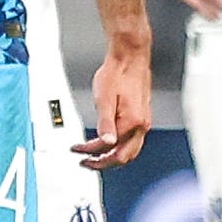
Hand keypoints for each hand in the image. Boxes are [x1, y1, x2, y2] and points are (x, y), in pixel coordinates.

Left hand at [77, 43, 151, 169]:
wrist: (130, 57)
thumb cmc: (117, 73)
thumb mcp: (104, 98)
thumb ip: (104, 123)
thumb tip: (105, 143)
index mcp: (132, 122)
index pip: (109, 146)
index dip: (90, 151)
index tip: (78, 150)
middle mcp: (141, 124)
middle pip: (124, 157)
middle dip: (104, 164)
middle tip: (87, 163)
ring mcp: (143, 121)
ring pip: (130, 151)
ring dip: (112, 158)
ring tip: (96, 157)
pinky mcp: (142, 116)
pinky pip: (132, 141)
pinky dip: (119, 147)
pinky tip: (109, 143)